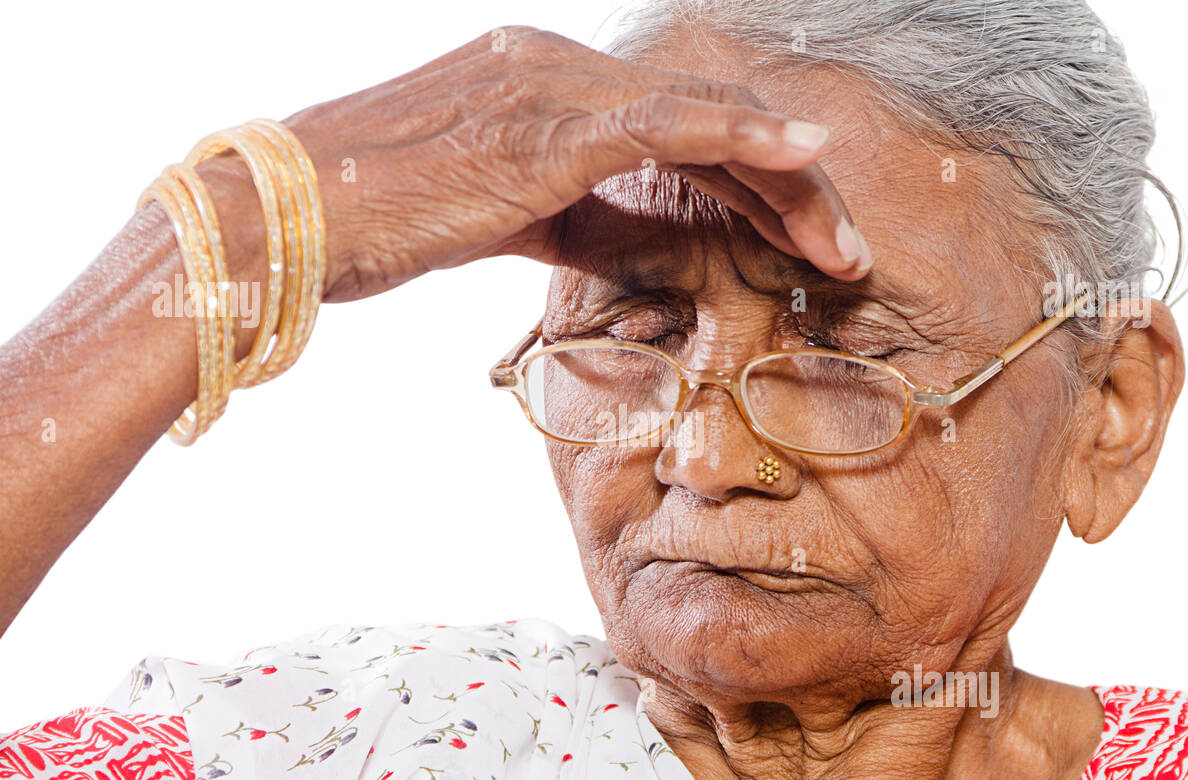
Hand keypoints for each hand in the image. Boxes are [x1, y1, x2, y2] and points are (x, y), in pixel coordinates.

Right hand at [277, 26, 871, 301]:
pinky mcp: (546, 124)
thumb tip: (625, 240)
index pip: (679, 126)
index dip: (751, 179)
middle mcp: (557, 67)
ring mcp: (553, 87)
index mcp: (545, 85)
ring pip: (705, 118)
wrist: (287, 216)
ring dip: (785, 181)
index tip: (802, 238)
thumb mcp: (494, 216)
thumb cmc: (375, 224)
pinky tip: (800, 156)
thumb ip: (568, 213)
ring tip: (843, 240)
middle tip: (845, 248)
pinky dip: (740, 136)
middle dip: (788, 187)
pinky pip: (668, 122)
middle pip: (708, 117)